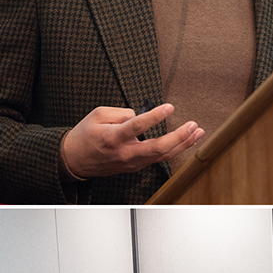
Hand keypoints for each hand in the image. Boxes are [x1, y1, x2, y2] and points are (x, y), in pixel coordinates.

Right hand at [60, 104, 203, 179]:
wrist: (75, 161)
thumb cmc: (85, 136)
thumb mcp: (97, 115)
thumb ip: (121, 112)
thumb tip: (140, 114)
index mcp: (113, 138)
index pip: (137, 126)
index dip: (155, 117)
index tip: (169, 107)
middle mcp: (125, 153)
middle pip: (157, 148)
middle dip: (178, 137)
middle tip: (193, 125)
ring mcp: (132, 162)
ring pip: (162, 156)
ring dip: (182, 144)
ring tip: (197, 132)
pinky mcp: (135, 166)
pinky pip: (159, 158)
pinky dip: (174, 149)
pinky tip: (185, 141)